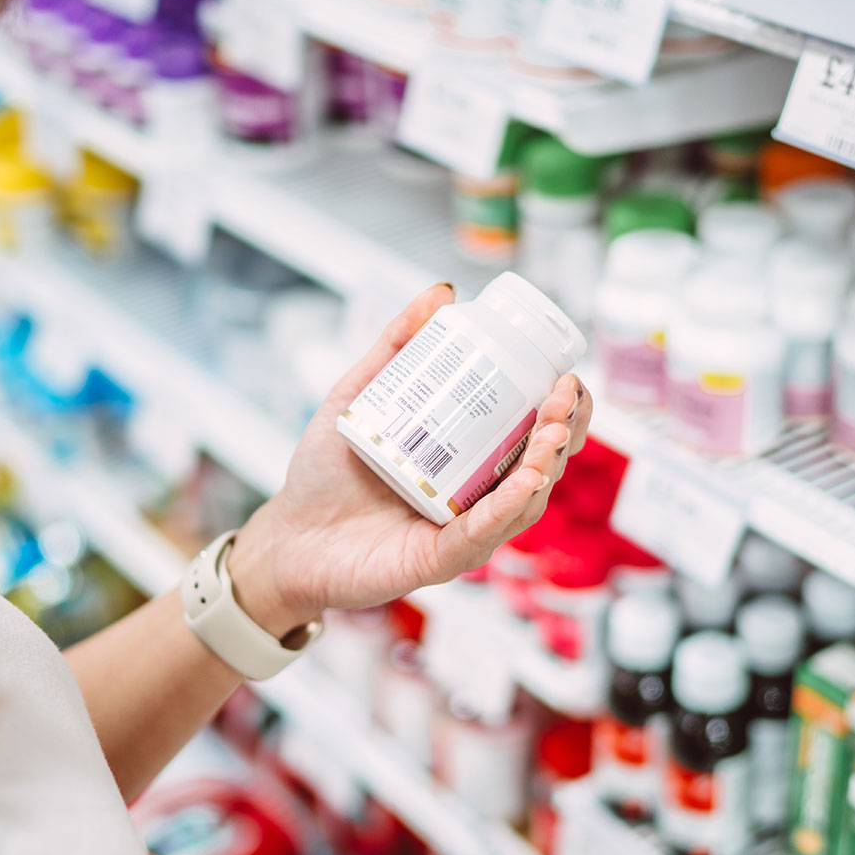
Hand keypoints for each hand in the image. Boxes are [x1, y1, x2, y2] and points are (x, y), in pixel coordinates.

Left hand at [228, 283, 592, 634]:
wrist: (287, 536)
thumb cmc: (324, 475)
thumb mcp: (359, 396)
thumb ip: (395, 347)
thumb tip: (441, 294)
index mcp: (472, 463)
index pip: (536, 435)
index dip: (564, 409)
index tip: (566, 376)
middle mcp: (478, 499)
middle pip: (544, 466)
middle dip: (565, 429)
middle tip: (564, 394)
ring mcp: (464, 532)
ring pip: (525, 501)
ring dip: (547, 464)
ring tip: (552, 429)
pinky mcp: (440, 561)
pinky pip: (483, 534)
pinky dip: (508, 508)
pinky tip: (526, 481)